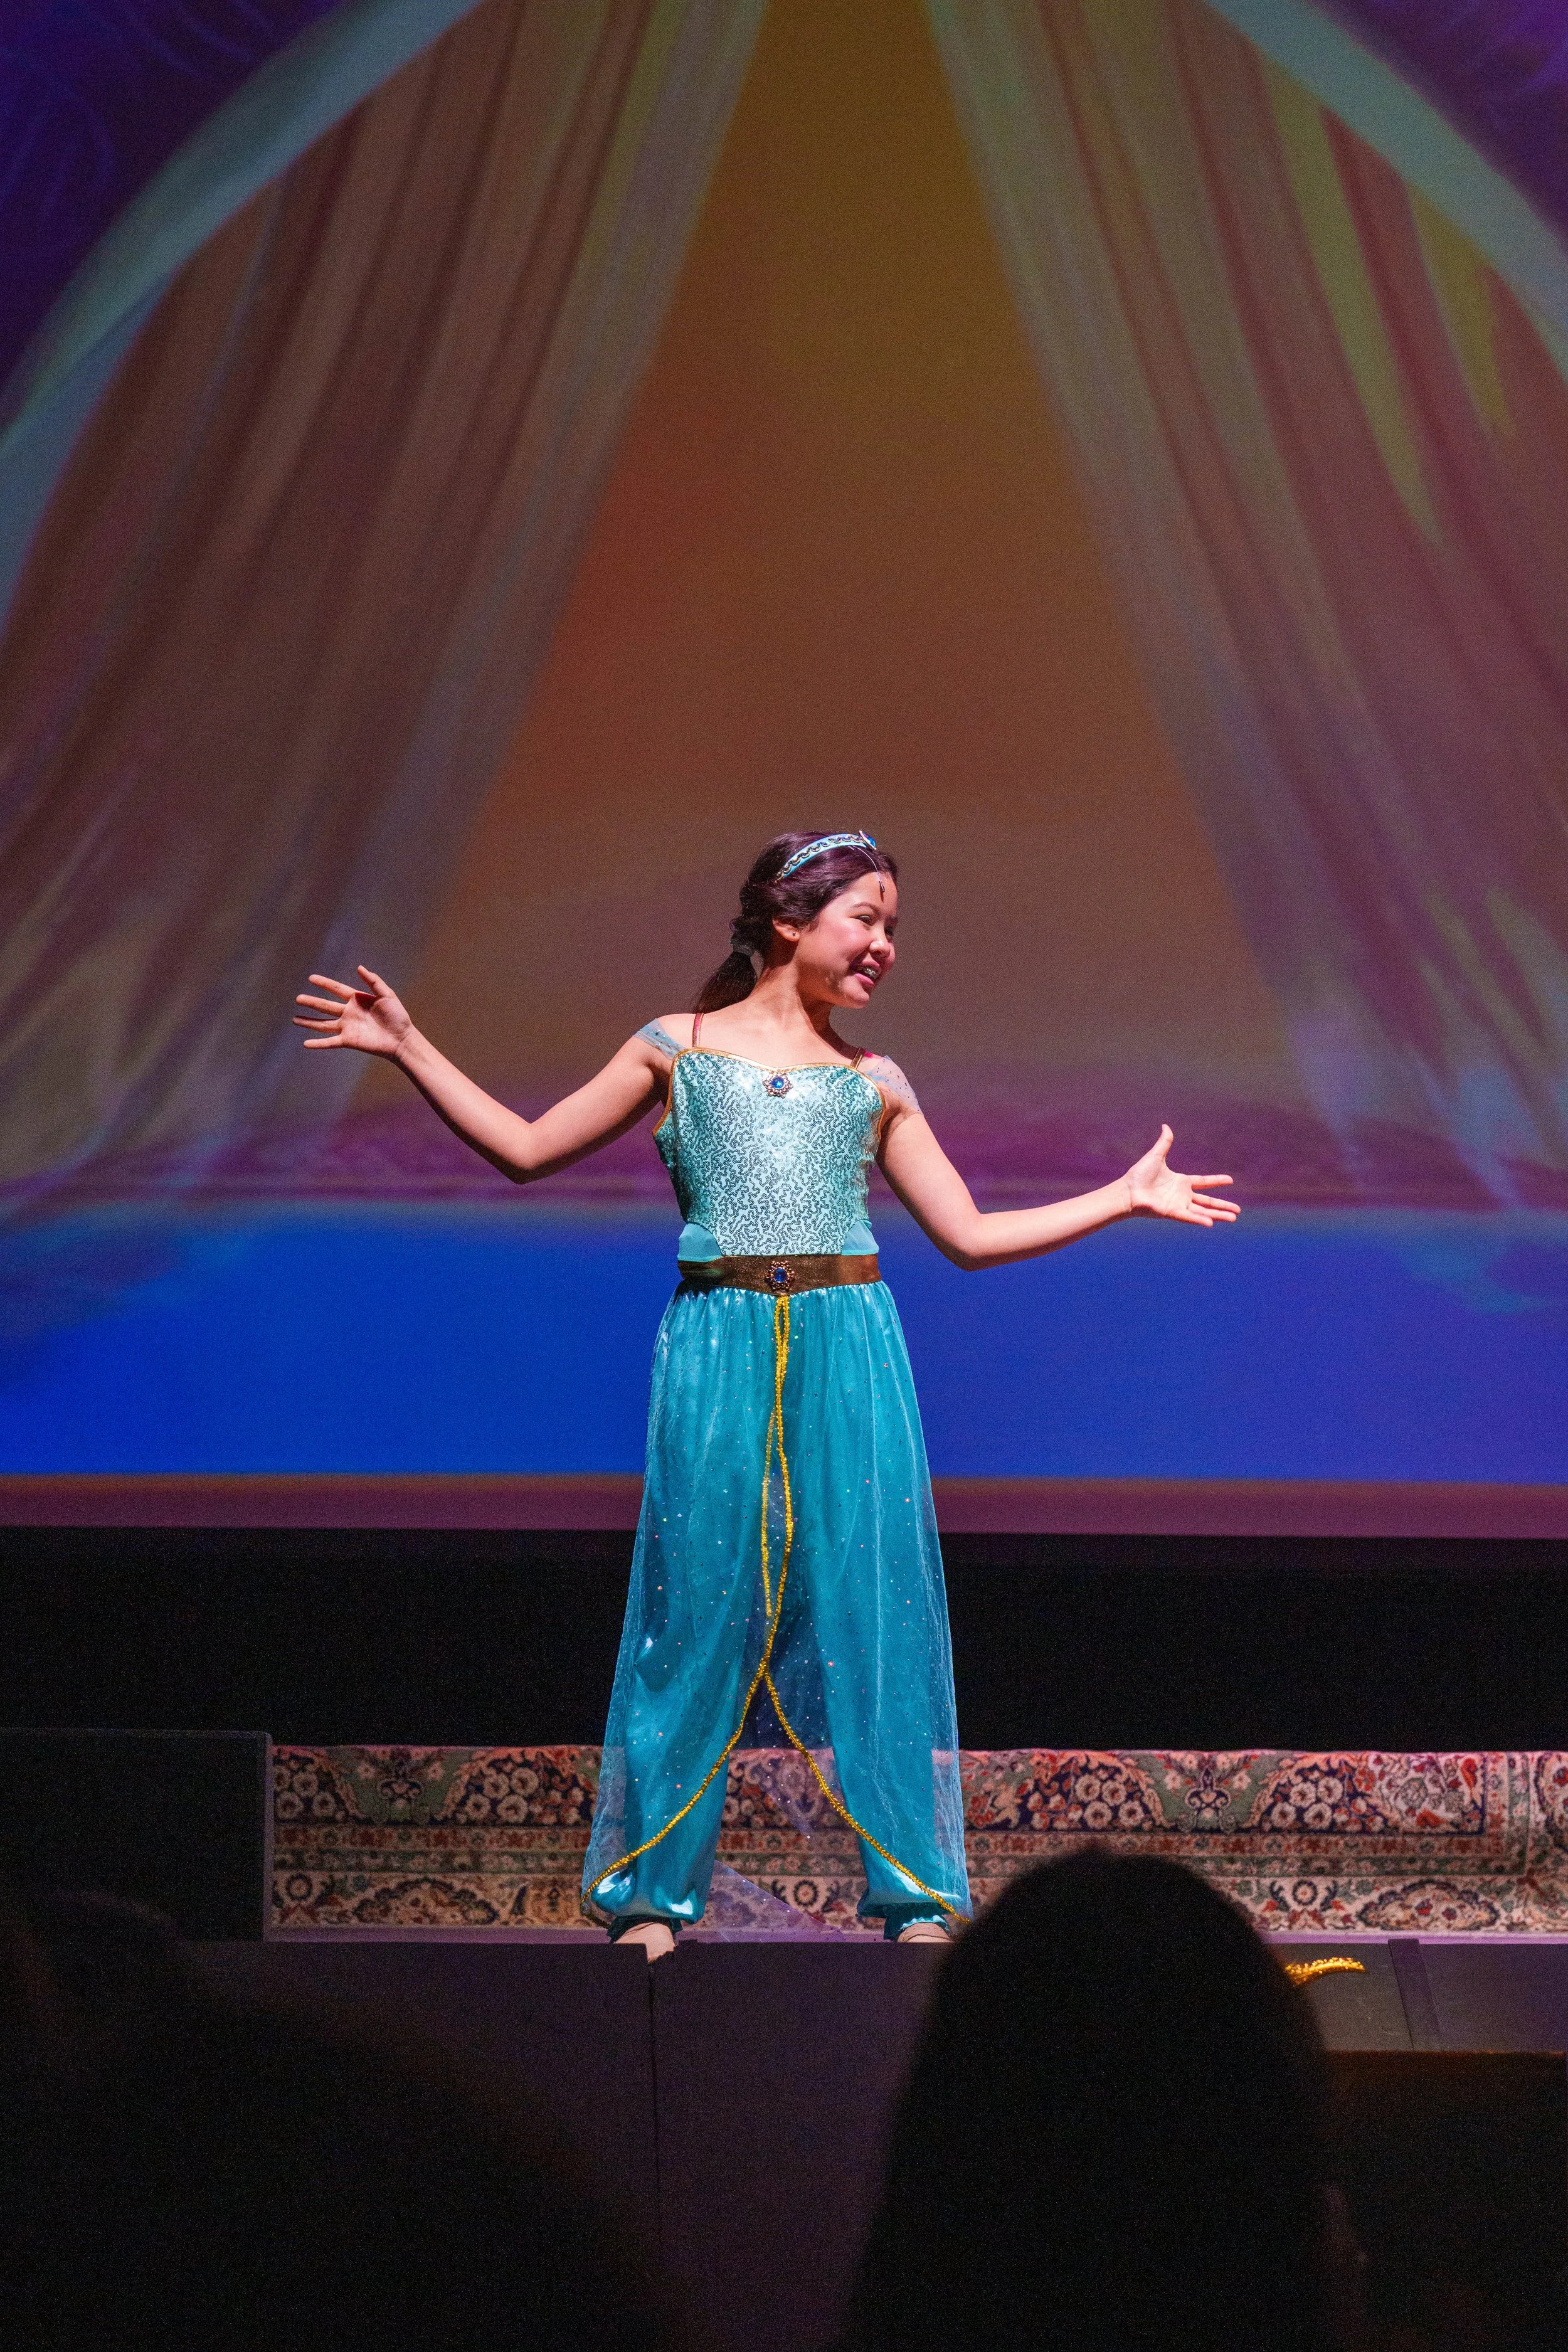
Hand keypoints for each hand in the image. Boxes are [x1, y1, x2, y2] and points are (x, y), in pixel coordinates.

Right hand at [293, 966, 412, 1057]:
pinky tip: (305, 1043)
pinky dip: (318, 1043)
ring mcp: (347, 1027)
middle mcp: (348, 1013)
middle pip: (325, 1006)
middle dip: (311, 1002)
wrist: (401, 1038)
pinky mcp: (348, 1040)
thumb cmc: (397, 1016)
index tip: (311, 978)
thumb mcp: (387, 995)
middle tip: (298, 998)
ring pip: (323, 1024)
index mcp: (356, 1000)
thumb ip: (373, 981)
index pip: (336, 989)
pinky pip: (330, 1042)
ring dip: (309, 1022)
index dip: (324, 983)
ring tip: (295, 1019)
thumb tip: (359, 967)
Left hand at [1124, 1126, 1236, 1226]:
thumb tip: (1166, 1126)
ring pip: (1202, 1212)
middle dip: (1222, 1206)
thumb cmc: (1139, 1175)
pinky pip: (1189, 1217)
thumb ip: (1164, 1143)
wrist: (1127, 1190)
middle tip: (1237, 1211)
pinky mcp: (1172, 1213)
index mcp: (1181, 1182)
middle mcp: (1182, 1195)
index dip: (1216, 1181)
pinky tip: (1211, 1222)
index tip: (1230, 1180)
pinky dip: (1200, 1220)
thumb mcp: (1155, 1156)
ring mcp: (1178, 1205)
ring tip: (1233, 1218)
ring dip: (1218, 1215)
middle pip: (1207, 1202)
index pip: (1204, 1182)